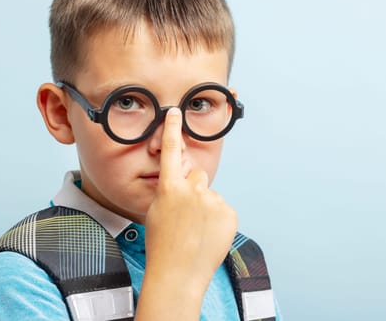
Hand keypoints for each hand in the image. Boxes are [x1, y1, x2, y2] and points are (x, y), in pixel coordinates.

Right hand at [138, 107, 237, 318]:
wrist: (178, 274)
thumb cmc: (162, 245)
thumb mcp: (156, 212)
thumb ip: (170, 191)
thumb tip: (182, 182)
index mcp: (169, 188)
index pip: (171, 151)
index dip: (172, 129)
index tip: (175, 112)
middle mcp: (192, 190)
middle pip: (198, 175)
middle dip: (194, 189)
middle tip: (187, 214)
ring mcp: (212, 201)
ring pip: (210, 195)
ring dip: (206, 207)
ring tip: (196, 230)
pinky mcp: (229, 213)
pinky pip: (223, 209)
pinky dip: (217, 220)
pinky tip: (208, 235)